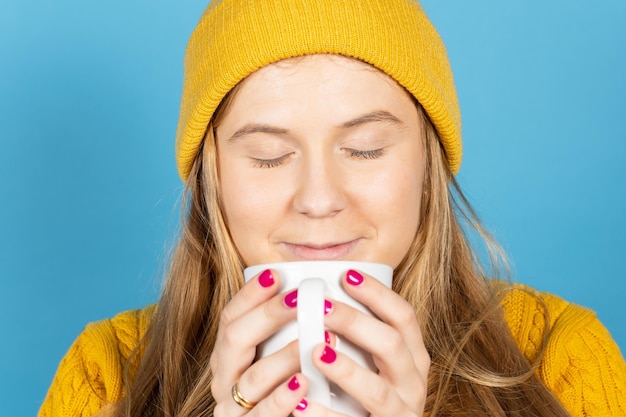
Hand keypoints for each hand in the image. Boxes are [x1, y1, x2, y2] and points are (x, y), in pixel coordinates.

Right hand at [210, 269, 308, 416]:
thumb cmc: (281, 392)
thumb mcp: (276, 361)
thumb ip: (283, 334)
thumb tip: (314, 295)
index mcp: (227, 356)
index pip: (230, 318)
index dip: (250, 294)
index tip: (275, 274)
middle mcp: (223, 379)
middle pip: (235, 339)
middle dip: (268, 316)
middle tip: (300, 299)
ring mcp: (232, 408)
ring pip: (253, 378)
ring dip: (285, 357)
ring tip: (318, 341)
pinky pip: (264, 413)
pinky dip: (283, 397)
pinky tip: (304, 383)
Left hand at [301, 269, 429, 416]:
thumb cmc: (366, 394)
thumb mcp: (375, 363)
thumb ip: (360, 335)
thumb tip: (322, 294)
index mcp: (412, 356)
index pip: (403, 316)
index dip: (377, 293)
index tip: (346, 275)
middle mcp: (412, 383)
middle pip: (391, 345)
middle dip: (355, 323)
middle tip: (320, 307)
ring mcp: (399, 413)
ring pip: (376, 390)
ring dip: (345, 370)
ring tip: (317, 352)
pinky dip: (324, 414)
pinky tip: (299, 403)